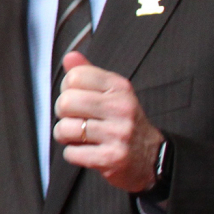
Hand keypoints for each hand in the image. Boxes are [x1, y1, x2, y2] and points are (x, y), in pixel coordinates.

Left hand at [52, 51, 164, 194]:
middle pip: (66, 102)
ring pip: (65, 129)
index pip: (75, 76)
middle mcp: (121, 108)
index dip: (67, 89)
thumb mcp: (112, 93)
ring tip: (78, 136)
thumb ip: (89, 74)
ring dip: (65, 136)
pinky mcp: (112, 158)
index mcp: (119, 87)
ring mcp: (118, 133)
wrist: (152, 156)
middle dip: (61, 113)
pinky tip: (86, 151)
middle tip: (73, 119)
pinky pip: (72, 153)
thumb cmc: (123, 122)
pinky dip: (73, 154)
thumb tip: (70, 56)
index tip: (75, 98)